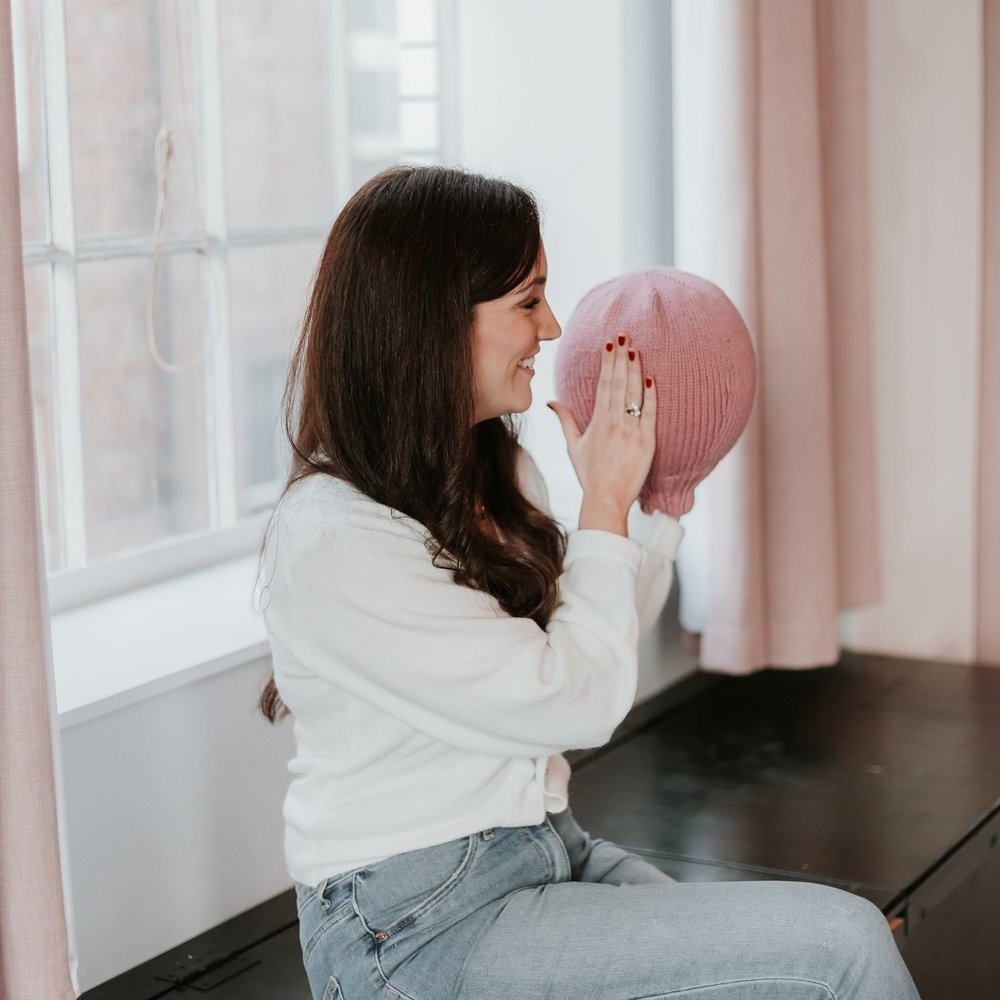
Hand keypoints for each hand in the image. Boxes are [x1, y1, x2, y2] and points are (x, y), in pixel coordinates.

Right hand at [548, 334, 656, 534]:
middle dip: (621, 358)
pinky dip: (651, 396)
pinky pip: (650, 414)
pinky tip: (651, 378)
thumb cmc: (589, 475)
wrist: (606, 499)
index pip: (603, 385)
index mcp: (597, 422)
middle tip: (624, 336)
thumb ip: (565, 420)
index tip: (608, 344)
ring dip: (635, 370)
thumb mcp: (573, 446)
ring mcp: (631, 432)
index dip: (607, 363)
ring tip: (636, 349)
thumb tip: (551, 402)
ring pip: (634, 394)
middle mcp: (614, 423)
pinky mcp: (647, 442)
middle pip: (618, 383)